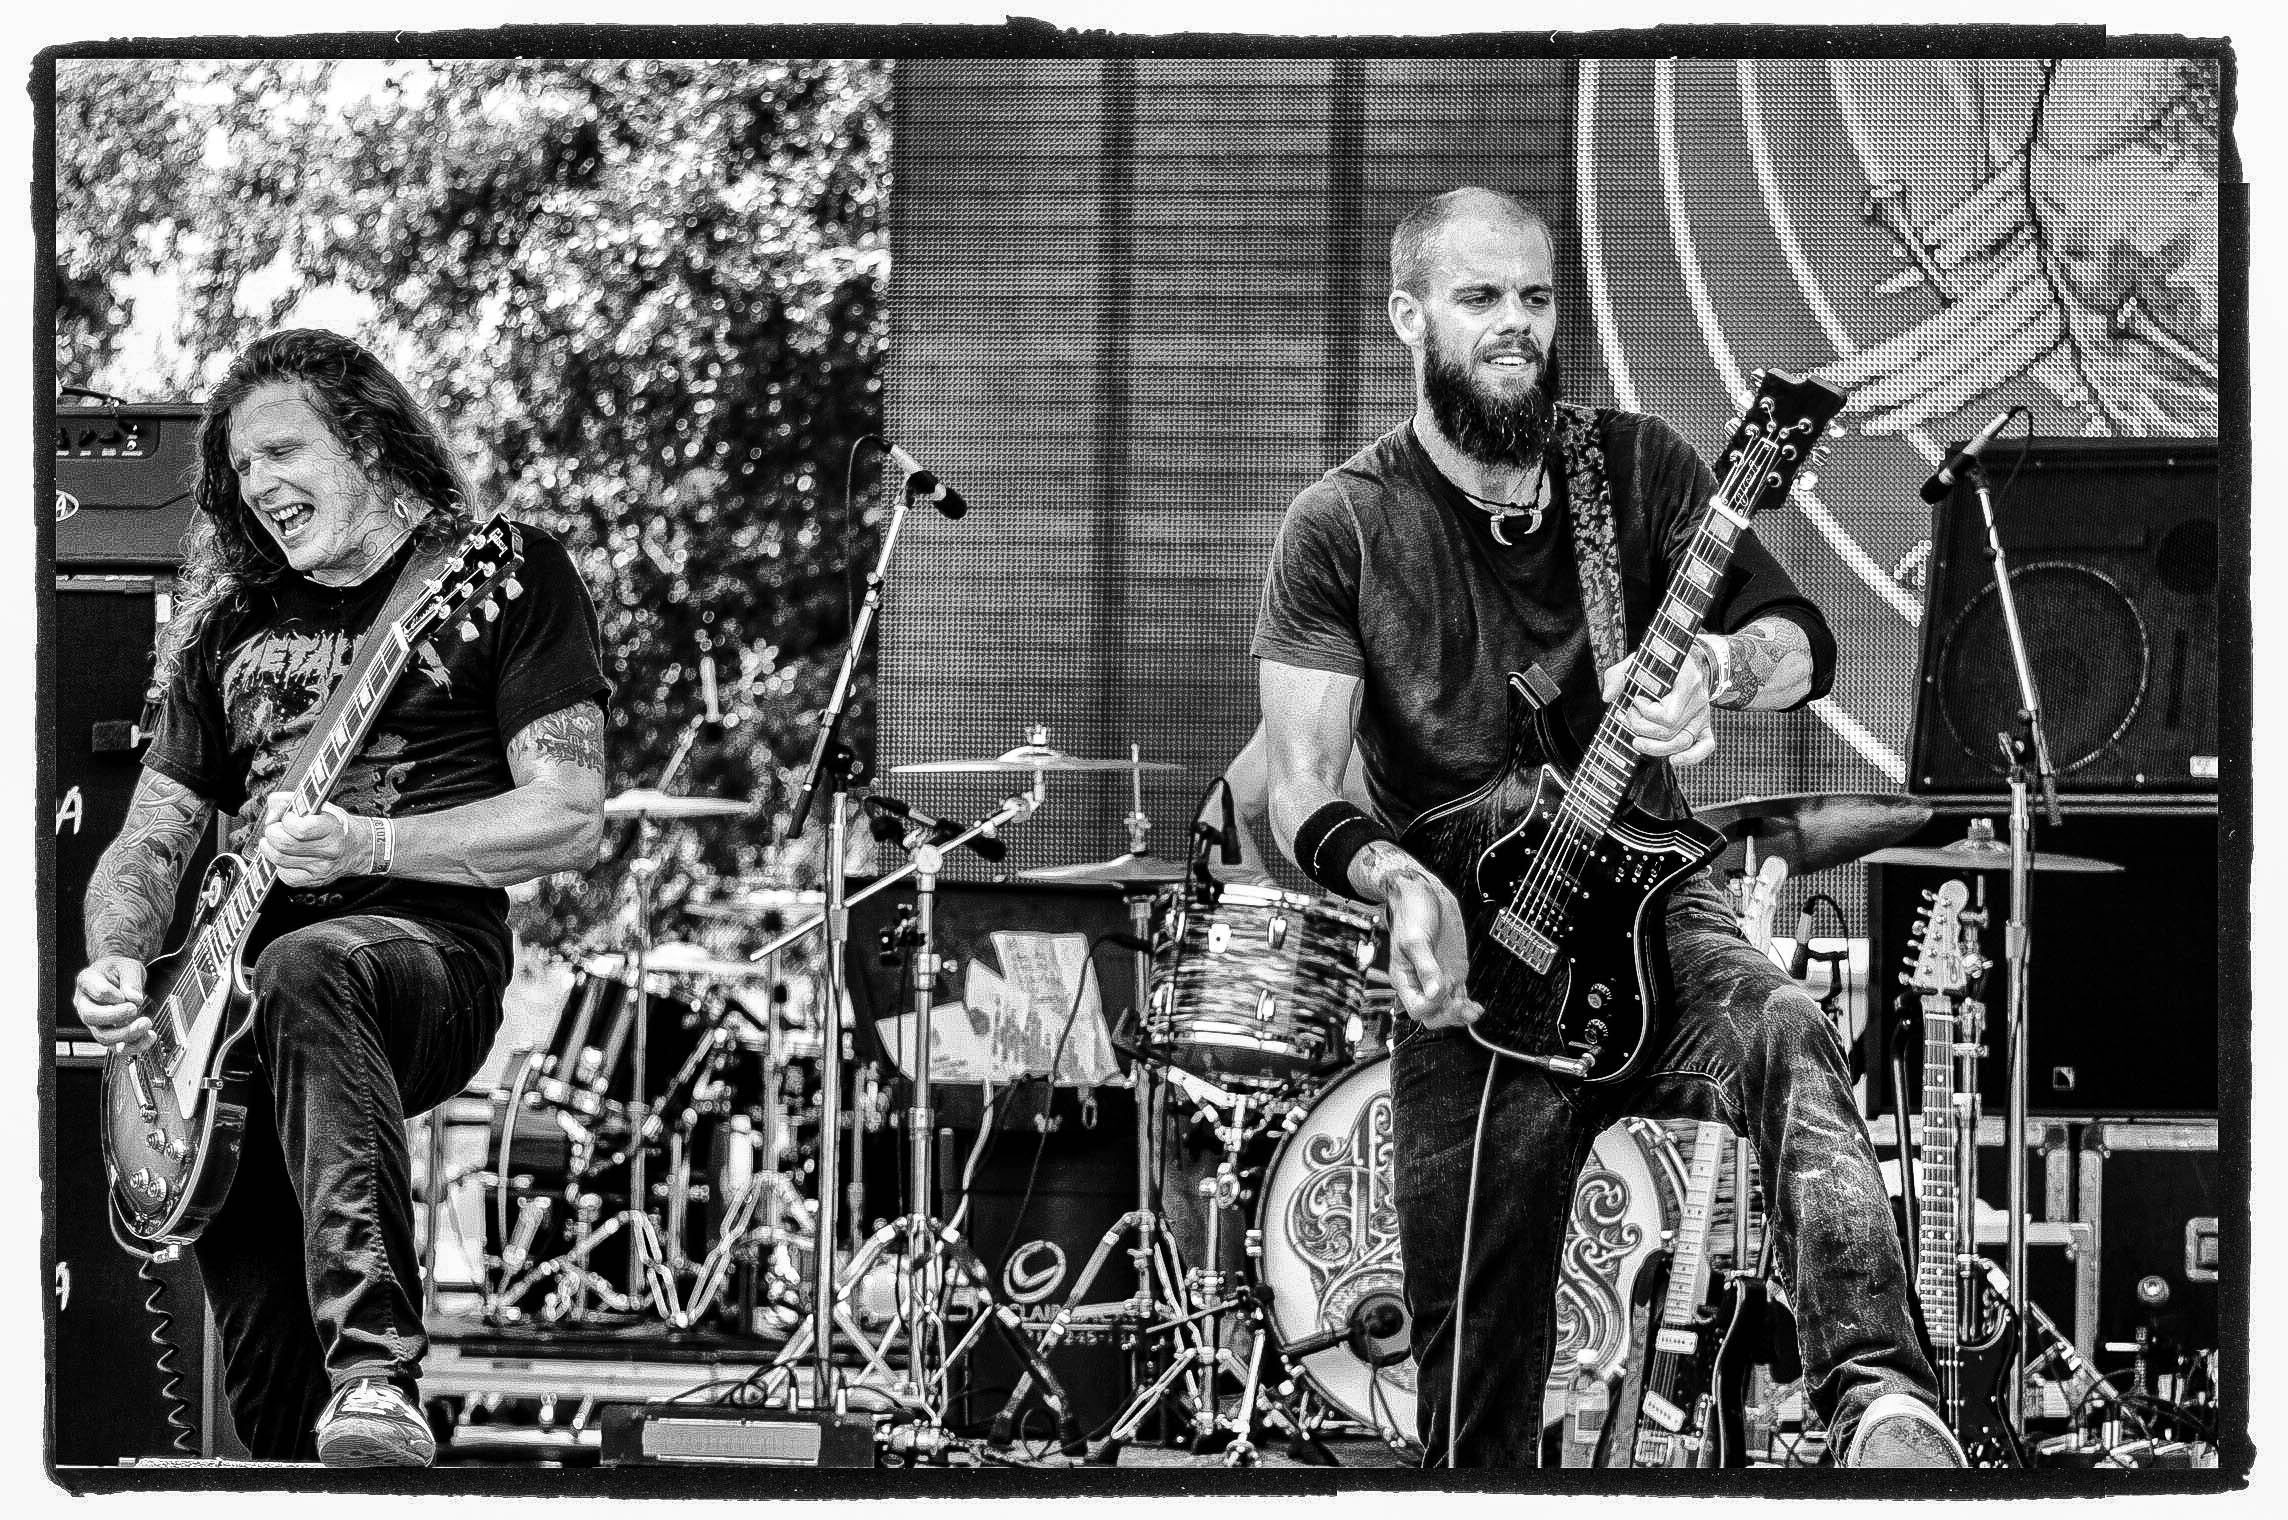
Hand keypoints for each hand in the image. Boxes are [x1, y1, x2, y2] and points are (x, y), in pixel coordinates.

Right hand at [75, 956, 151, 1050]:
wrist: (119, 978)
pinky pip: (117, 1047)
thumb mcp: (128, 966)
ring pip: (103, 1036)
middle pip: (92, 1017)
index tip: (127, 994)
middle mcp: (85, 1004)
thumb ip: (131, 980)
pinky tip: (149, 1037)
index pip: (96, 992)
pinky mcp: (108, 1033)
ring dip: (126, 1034)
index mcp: (88, 981)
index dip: (113, 995)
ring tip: (145, 1023)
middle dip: (116, 1016)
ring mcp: (95, 1022)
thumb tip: (134, 998)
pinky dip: (134, 1046)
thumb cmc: (119, 971)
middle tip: (134, 1009)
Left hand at [258, 793, 373, 887]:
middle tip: (276, 827)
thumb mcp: (319, 805)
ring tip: (276, 840)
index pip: (300, 828)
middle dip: (272, 832)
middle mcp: (330, 851)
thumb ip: (291, 801)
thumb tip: (272, 815)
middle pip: (284, 843)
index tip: (289, 816)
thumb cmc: (335, 825)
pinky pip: (283, 875)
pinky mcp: (312, 881)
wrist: (356, 848)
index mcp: (333, 828)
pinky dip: (278, 864)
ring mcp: (321, 868)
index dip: (287, 819)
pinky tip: (285, 855)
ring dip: (269, 847)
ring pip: (279, 859)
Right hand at [1382, 867, 1482, 1029]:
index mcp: (1405, 978)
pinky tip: (1476, 1008)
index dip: (1432, 1003)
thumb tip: (1436, 992)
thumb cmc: (1411, 913)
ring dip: (1460, 1015)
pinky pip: (1459, 997)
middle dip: (1447, 1015)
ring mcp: (1438, 978)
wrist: (1424, 894)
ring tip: (1473, 1011)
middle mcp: (1421, 982)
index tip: (1443, 984)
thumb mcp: (1414, 939)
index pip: (1417, 1008)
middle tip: (1460, 1003)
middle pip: (1432, 1015)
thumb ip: (1426, 966)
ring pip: (1447, 1010)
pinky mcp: (1452, 972)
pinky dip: (1468, 1007)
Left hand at [1602, 658, 1717, 768]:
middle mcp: (1698, 700)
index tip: (1635, 699)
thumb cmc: (1658, 663)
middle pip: (1669, 731)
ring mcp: (1702, 714)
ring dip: (1655, 747)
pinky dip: (1691, 757)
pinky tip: (1673, 760)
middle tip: (1630, 715)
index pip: (1667, 716)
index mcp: (1687, 682)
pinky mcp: (1704, 724)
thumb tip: (1608, 697)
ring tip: (1636, 742)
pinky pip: (1706, 746)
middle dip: (1642, 728)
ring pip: (1681, 742)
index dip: (1645, 713)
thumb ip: (1617, 675)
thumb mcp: (1636, 661)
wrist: (1686, 662)